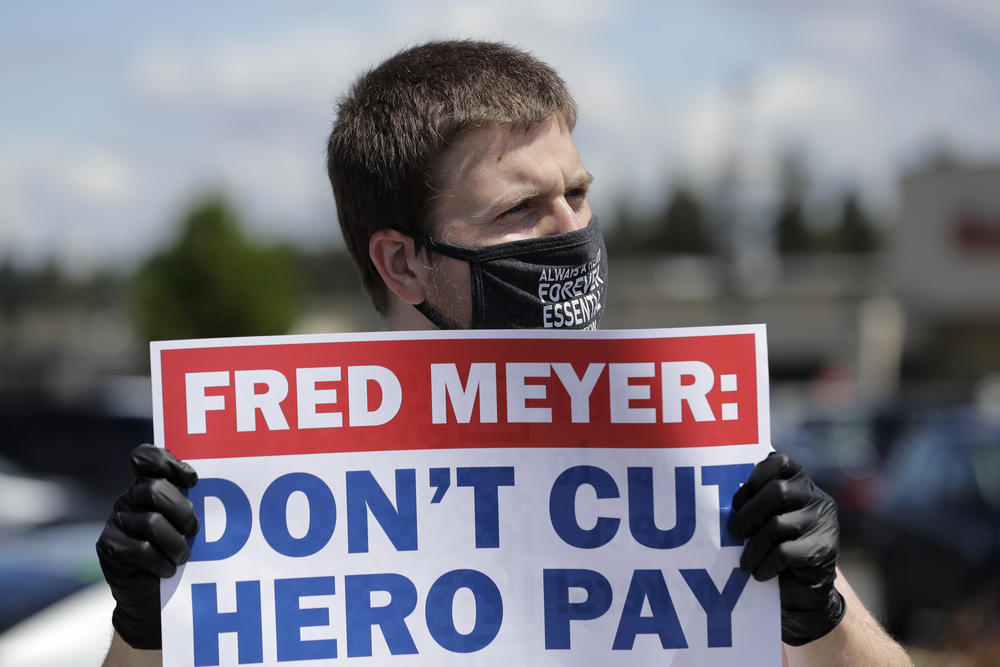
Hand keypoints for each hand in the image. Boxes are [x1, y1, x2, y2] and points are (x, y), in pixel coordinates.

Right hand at [96, 444, 199, 649]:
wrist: (154, 598)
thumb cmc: (178, 553)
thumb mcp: (189, 524)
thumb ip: (194, 502)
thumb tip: (223, 488)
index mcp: (149, 485)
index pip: (147, 457)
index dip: (168, 462)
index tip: (193, 480)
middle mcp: (129, 498)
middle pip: (154, 489)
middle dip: (182, 512)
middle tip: (194, 532)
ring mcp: (117, 521)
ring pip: (151, 522)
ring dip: (176, 543)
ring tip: (183, 558)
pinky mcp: (109, 546)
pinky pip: (140, 550)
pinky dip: (161, 562)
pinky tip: (167, 571)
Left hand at [729, 451, 844, 645]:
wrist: (804, 591)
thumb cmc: (776, 548)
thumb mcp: (766, 520)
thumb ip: (755, 503)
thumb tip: (721, 501)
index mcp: (801, 483)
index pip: (781, 462)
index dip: (756, 476)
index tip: (737, 500)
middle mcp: (817, 498)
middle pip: (778, 491)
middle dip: (749, 513)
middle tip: (734, 533)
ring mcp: (823, 523)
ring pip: (779, 525)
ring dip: (754, 546)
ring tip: (744, 562)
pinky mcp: (824, 550)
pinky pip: (786, 552)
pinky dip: (766, 564)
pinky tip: (758, 572)